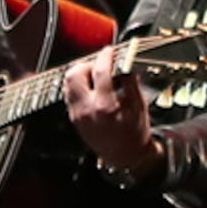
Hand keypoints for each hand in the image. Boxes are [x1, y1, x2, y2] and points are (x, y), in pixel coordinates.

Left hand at [62, 49, 157, 176]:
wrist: (124, 156)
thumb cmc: (134, 134)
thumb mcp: (139, 105)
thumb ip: (130, 83)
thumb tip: (125, 64)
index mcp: (105, 106)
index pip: (99, 71)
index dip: (104, 56)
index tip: (109, 51)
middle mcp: (86, 109)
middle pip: (74, 74)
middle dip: (87, 64)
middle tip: (100, 64)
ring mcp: (77, 114)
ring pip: (68, 83)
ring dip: (81, 74)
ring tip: (96, 75)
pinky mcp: (73, 117)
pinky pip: (69, 94)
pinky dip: (79, 85)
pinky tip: (92, 87)